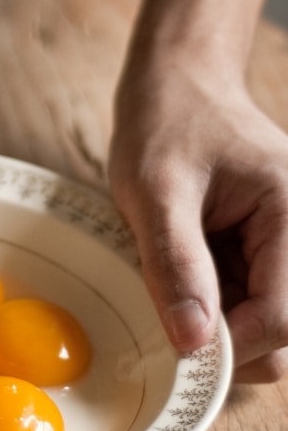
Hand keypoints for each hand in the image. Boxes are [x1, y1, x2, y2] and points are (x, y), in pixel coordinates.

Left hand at [109, 58, 287, 382]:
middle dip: (225, 337)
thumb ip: (176, 263)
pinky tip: (179, 268)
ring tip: (171, 275)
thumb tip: (193, 343)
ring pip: (262, 322)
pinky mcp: (264, 251)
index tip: (178, 347)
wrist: (175, 83)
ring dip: (214, 319)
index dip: (230, 346)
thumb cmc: (166, 121)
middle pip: (282, 331)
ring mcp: (285, 245)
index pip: (282, 318)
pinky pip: (245, 300)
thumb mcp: (155, 190)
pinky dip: (209, 300)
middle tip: (169, 311)